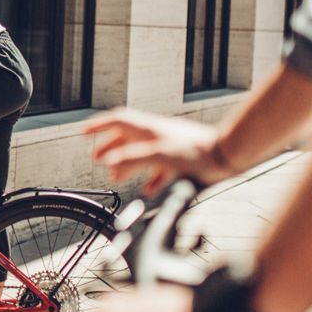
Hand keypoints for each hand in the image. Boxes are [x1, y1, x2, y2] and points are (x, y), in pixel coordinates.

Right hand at [83, 108, 229, 194]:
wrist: (228, 155)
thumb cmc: (197, 152)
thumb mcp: (159, 156)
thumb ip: (132, 159)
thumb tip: (108, 163)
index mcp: (149, 130)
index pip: (117, 121)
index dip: (98, 126)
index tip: (83, 133)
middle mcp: (156, 135)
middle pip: (126, 137)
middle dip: (110, 147)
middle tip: (97, 158)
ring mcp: (168, 146)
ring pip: (140, 152)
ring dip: (126, 163)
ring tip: (117, 177)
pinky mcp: (180, 159)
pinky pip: (158, 167)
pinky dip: (148, 177)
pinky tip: (149, 189)